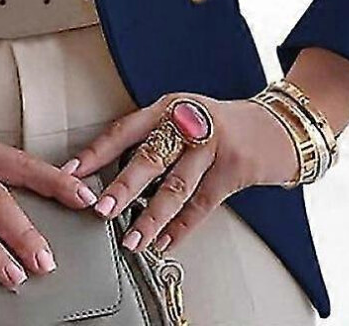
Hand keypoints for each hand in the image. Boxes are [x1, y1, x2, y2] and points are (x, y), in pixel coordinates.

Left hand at [65, 93, 298, 254]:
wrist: (276, 125)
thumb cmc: (220, 124)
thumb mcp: (184, 116)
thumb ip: (153, 136)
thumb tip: (109, 172)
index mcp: (169, 106)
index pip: (125, 129)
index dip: (97, 152)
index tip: (72, 172)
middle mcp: (189, 122)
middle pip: (150, 157)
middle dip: (123, 187)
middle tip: (101, 208)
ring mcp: (214, 146)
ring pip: (176, 186)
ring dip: (150, 216)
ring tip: (131, 237)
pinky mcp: (235, 170)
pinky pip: (203, 204)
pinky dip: (181, 228)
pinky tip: (163, 242)